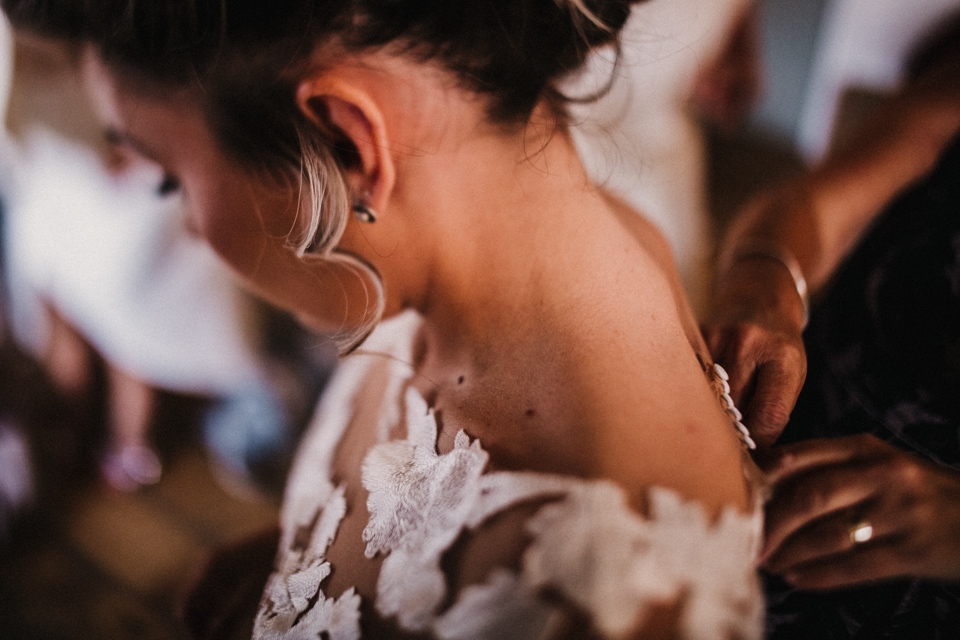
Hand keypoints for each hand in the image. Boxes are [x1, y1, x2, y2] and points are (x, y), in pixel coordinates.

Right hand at [703, 258, 806, 447]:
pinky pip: (692, 378)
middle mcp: (747, 343)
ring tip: (713, 422)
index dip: (759, 443)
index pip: (767, 416)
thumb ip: (773, 410)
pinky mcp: (693, 337)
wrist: (759, 293)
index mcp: (782, 356)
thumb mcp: (791, 374)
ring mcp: (715, 337)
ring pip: (707, 396)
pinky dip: (696, 393)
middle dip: (732, 432)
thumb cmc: (778, 344)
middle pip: (733, 409)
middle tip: (730, 446)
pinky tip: (699, 397)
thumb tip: (751, 454)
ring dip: (711, 414)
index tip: (753, 452)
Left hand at [759, 434, 959, 588]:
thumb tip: (764, 481)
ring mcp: (900, 514)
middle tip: (746, 541)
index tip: (735, 494)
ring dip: (789, 553)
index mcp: (867, 449)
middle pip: (809, 496)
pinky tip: (796, 579)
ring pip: (828, 534)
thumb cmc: (914, 492)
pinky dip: (819, 575)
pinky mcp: (914, 551)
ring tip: (766, 562)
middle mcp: (883, 475)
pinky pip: (856, 566)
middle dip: (770, 523)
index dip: (763, 477)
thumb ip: (831, 468)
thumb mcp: (878, 465)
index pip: (803, 457)